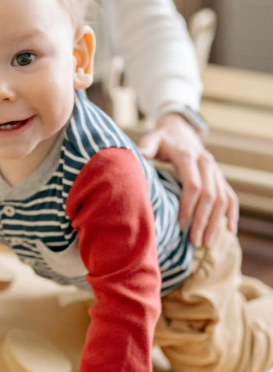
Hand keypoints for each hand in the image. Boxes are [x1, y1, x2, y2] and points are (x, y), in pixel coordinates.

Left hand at [138, 113, 238, 246]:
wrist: (180, 129)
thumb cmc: (162, 139)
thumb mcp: (152, 139)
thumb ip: (146, 146)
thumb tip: (141, 155)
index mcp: (188, 157)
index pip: (193, 185)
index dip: (188, 207)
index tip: (179, 226)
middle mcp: (206, 164)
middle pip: (210, 195)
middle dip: (202, 220)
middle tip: (194, 242)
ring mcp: (216, 171)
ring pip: (222, 198)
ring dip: (216, 222)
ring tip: (206, 243)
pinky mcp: (220, 177)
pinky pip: (230, 196)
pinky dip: (231, 213)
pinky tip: (229, 230)